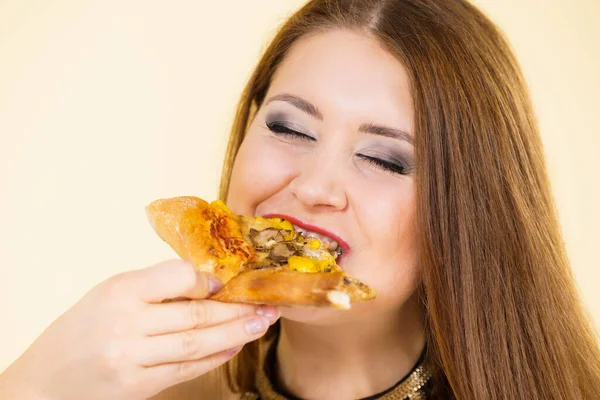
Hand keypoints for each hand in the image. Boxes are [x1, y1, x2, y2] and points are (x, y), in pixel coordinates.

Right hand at [0, 260, 278, 399]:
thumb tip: (207, 281)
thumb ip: (154, 285)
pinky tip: (235, 346)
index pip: (179, 276)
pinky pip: (187, 369)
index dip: (211, 280)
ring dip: (237, 333)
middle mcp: (126, 323)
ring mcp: (132, 358)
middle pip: (197, 314)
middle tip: (268, 304)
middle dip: (239, 309)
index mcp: (119, 290)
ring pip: (198, 343)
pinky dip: (215, 357)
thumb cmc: (80, 331)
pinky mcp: (138, 387)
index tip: (231, 281)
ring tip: (262, 324)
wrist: (43, 383)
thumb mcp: (109, 293)